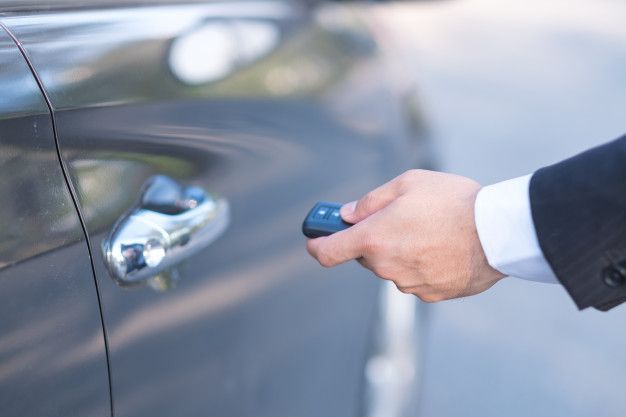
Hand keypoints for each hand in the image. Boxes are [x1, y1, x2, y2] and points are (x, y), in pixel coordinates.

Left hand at [306, 170, 504, 301]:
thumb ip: (371, 201)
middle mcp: (386, 266)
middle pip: (365, 256)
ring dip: (400, 251)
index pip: (329, 252)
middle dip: (373, 239)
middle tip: (393, 220)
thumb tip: (348, 215)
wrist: (499, 231)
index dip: (317, 245)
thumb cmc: (453, 201)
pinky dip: (421, 264)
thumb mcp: (408, 184)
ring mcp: (409, 284)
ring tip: (430, 230)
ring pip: (391, 267)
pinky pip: (415, 278)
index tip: (314, 240)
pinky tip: (442, 247)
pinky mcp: (430, 294)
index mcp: (374, 238)